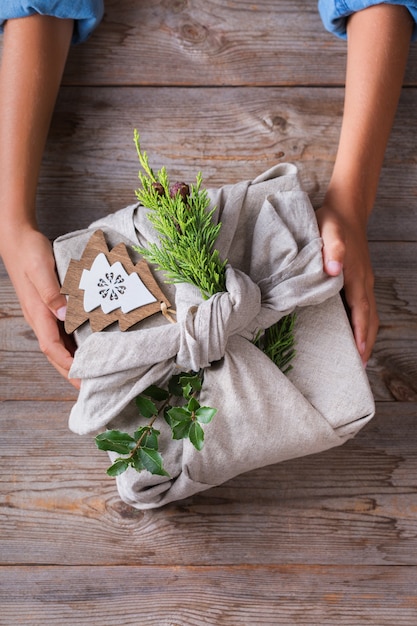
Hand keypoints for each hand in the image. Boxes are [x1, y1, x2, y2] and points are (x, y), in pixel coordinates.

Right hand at [1, 225, 79, 387]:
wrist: (19, 240)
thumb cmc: (30, 253)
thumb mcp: (42, 269)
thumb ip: (52, 293)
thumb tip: (63, 315)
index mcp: (38, 313)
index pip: (52, 347)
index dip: (67, 365)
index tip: (81, 379)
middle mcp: (40, 318)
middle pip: (55, 353)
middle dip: (70, 372)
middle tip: (89, 387)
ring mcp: (44, 315)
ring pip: (59, 345)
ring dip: (72, 361)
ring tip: (91, 374)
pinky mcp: (49, 308)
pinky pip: (62, 332)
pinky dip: (73, 345)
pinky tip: (86, 348)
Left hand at [316, 203, 378, 365]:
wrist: (346, 209)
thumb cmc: (331, 221)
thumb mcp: (327, 231)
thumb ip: (332, 250)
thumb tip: (335, 272)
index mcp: (355, 275)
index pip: (360, 311)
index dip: (360, 332)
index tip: (359, 353)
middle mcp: (363, 282)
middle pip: (369, 319)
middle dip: (366, 342)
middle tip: (359, 366)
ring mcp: (364, 281)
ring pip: (369, 314)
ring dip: (366, 336)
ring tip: (359, 358)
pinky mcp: (360, 279)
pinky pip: (364, 307)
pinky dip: (362, 324)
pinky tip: (354, 333)